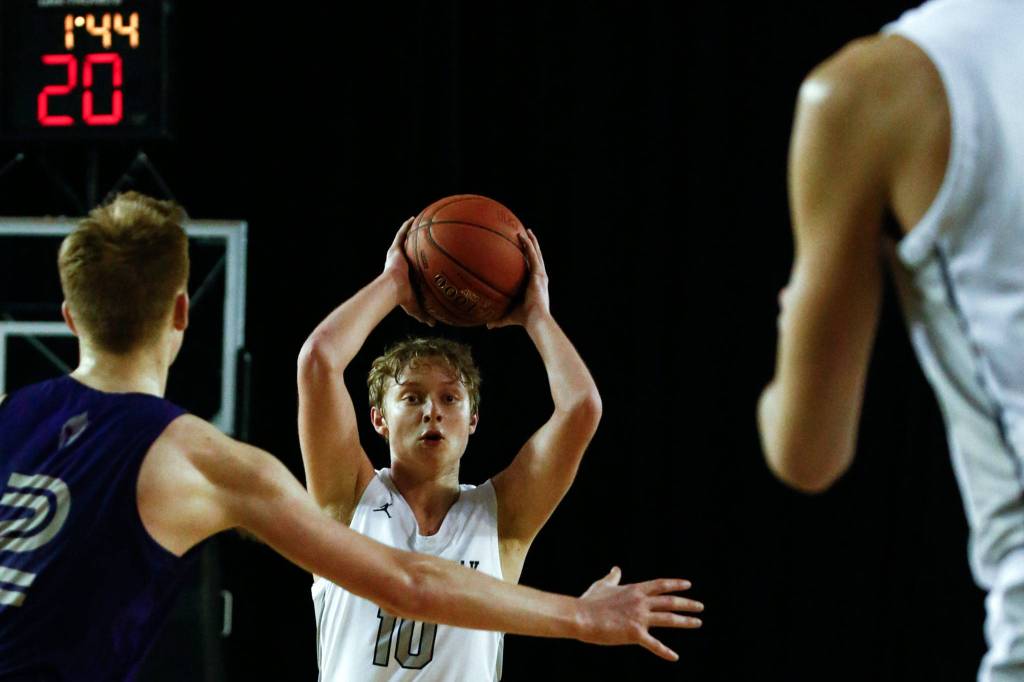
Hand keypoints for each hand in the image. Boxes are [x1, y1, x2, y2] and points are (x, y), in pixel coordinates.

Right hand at [383, 217, 433, 326]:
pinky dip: (406, 227)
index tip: (422, 258)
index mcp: (403, 275)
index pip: (410, 266)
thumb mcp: (416, 306)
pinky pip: (401, 234)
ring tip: (419, 223)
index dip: (415, 261)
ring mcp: (396, 255)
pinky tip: (413, 218)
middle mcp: (398, 263)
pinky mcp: (394, 250)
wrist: (393, 289)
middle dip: (413, 245)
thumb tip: (433, 324)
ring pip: (404, 241)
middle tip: (422, 239)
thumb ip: (424, 314)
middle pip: (407, 251)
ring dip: (410, 232)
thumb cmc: (402, 298)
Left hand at [487, 228, 549, 328]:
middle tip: (525, 235)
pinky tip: (524, 236)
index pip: (530, 268)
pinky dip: (529, 245)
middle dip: (531, 246)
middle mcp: (539, 278)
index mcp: (534, 284)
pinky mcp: (539, 274)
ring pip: (536, 253)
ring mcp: (540, 275)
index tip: (522, 251)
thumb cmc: (523, 320)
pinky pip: (534, 256)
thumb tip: (487, 325)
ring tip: (526, 231)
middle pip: (535, 257)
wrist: (535, 319)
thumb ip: (498, 319)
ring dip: (531, 241)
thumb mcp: (508, 316)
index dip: (527, 259)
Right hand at [576, 567, 702, 660]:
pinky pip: (654, 645)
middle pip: (670, 601)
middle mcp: (641, 602)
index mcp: (635, 590)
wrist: (582, 616)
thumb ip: (613, 578)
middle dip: (687, 603)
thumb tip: (616, 569)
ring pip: (668, 619)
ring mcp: (639, 617)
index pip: (660, 585)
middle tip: (700, 606)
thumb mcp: (603, 585)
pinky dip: (665, 652)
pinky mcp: (635, 634)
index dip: (675, 584)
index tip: (688, 585)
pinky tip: (675, 657)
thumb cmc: (589, 601)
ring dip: (685, 621)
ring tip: (698, 622)